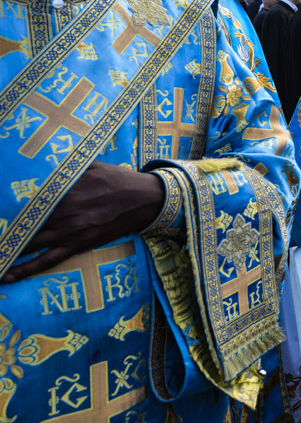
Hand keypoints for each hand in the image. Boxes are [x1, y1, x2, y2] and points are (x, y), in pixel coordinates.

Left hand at [3, 162, 163, 282]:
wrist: (146, 199)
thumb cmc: (120, 179)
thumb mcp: (94, 166)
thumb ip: (69, 169)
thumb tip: (50, 166)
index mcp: (65, 191)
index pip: (29, 200)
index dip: (9, 207)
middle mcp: (63, 212)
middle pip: (25, 222)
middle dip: (6, 230)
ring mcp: (69, 231)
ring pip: (30, 244)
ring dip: (9, 250)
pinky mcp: (78, 245)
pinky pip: (47, 260)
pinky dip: (26, 269)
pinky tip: (8, 276)